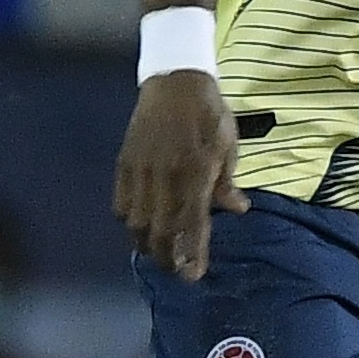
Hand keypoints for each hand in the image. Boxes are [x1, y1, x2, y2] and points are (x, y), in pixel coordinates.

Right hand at [114, 70, 245, 280]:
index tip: (193, 276)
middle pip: (160, 231)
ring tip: (157, 253)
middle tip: (177, 271)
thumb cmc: (208, 115)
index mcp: (196, 173)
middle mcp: (166, 177)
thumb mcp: (228, 147)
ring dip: (146, 243)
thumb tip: (238, 211)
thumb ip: (227, 182)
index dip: (192, 255)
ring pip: (136, 222)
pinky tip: (138, 225)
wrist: (175, 81)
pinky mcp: (125, 164)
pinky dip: (128, 220)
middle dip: (168, 258)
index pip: (192, 224)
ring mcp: (141, 171)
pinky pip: (120, 203)